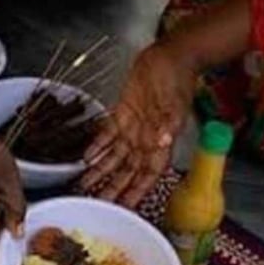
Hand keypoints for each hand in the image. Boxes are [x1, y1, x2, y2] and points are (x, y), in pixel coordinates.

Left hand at [82, 43, 194, 205]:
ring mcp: (133, 127)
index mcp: (162, 141)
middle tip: (96, 203)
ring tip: (85, 186)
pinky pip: (107, 134)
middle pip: (127, 170)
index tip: (125, 208)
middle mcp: (146, 139)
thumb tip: (164, 143)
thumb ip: (169, 125)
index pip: (148, 174)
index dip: (137, 191)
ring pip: (115, 156)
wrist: (170, 56)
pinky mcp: (122, 113)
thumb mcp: (175, 103)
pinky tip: (84, 158)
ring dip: (101, 171)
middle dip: (114, 187)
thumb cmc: (178, 79)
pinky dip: (96, 146)